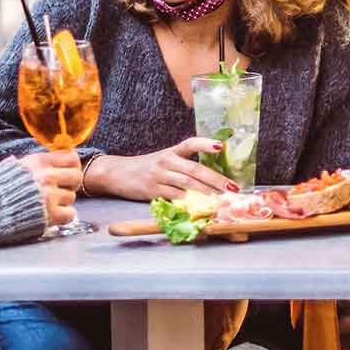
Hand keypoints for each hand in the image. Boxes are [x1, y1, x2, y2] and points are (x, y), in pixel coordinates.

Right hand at [14, 151, 81, 225]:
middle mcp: (46, 176)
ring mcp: (49, 196)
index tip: (67, 172)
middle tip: (58, 191)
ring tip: (46, 204)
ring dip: (62, 202)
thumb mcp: (15, 166)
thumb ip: (38, 163)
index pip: (71, 158)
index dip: (72, 166)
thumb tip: (64, 156)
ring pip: (72, 197)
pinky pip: (71, 214)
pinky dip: (62, 217)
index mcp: (37, 162)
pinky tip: (50, 215)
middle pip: (76, 177)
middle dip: (69, 185)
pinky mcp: (50, 215)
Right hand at [87, 138, 238, 200]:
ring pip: (187, 184)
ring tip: (221, 199)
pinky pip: (174, 197)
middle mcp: (166, 161)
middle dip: (216, 180)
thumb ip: (184, 165)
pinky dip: (188, 202)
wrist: (116, 173)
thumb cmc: (145, 168)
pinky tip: (199, 206)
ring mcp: (159, 176)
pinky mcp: (152, 191)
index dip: (205, 144)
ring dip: (206, 193)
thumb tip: (212, 179)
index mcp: (171, 152)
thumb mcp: (164, 160)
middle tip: (232, 188)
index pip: (190, 144)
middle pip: (195, 170)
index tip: (221, 147)